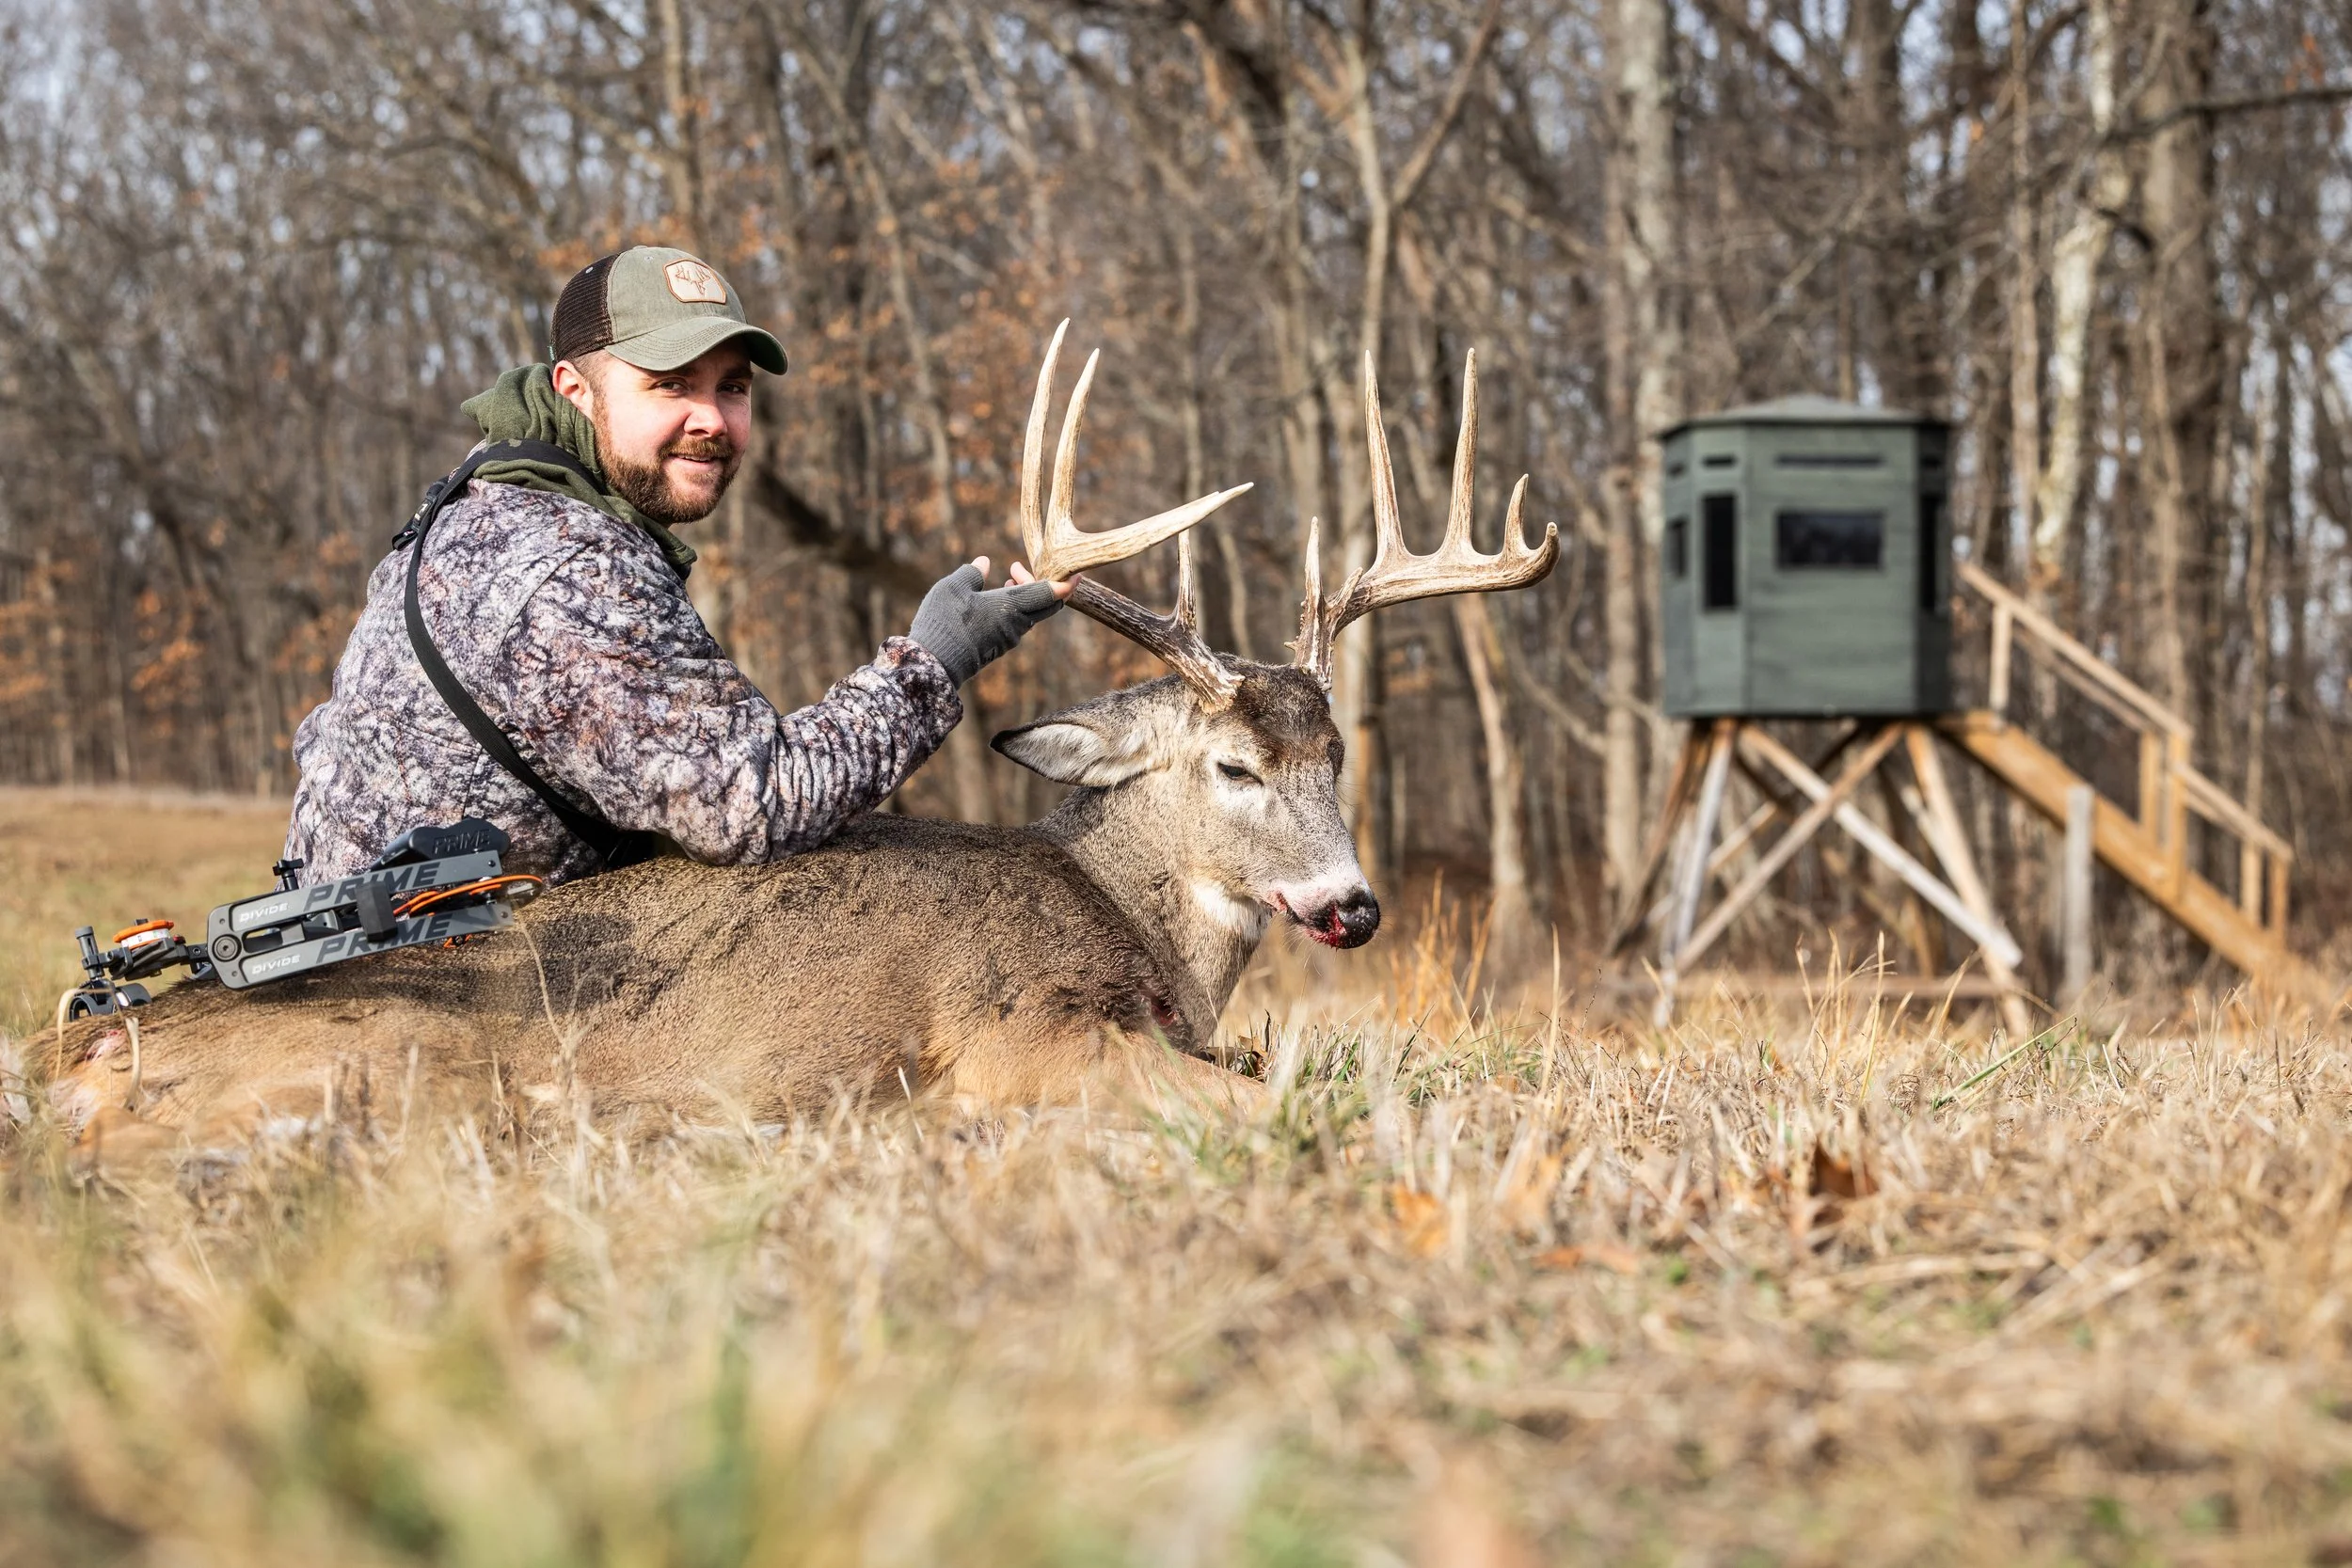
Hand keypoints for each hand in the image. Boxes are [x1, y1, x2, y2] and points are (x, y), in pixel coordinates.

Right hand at [907, 555, 1069, 686]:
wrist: (933, 664)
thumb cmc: (943, 621)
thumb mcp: (953, 588)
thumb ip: (972, 573)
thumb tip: (984, 562)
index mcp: (1011, 606)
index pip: (1050, 594)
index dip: (1065, 583)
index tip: (1075, 573)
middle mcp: (1016, 624)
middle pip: (1046, 605)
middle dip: (1040, 583)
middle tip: (1016, 570)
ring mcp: (1009, 639)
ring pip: (1031, 614)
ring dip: (1025, 596)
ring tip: (1008, 580)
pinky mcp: (999, 648)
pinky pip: (1017, 624)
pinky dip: (1015, 609)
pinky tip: (997, 601)